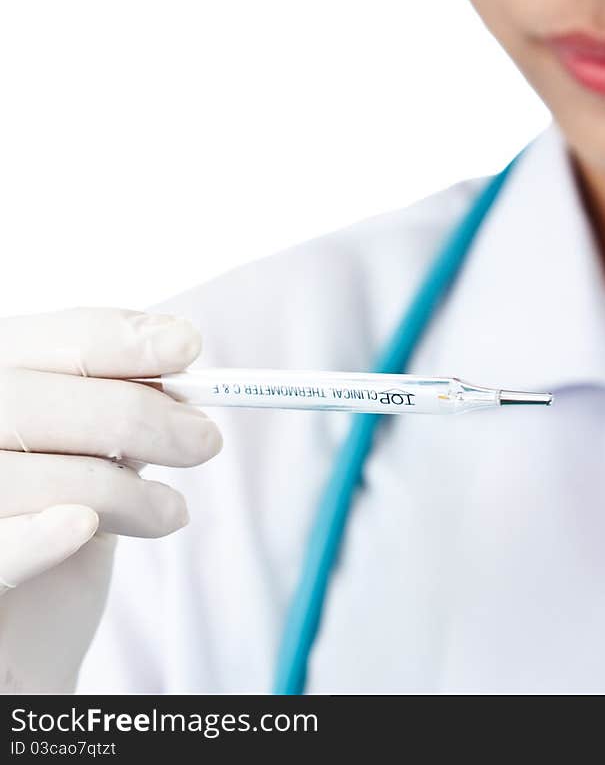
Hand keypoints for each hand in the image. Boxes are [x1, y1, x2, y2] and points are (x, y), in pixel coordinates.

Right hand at [0, 307, 222, 692]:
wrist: (21, 643)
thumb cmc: (56, 534)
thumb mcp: (93, 458)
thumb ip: (119, 412)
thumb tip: (177, 364)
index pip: (42, 341)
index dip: (117, 339)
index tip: (188, 346)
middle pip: (31, 400)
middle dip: (133, 413)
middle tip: (206, 440)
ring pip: (23, 472)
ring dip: (117, 489)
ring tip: (172, 512)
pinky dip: (39, 533)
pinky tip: (84, 527)